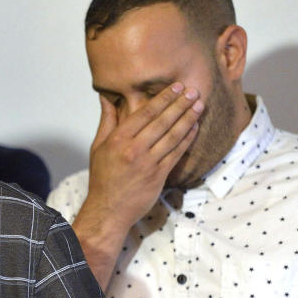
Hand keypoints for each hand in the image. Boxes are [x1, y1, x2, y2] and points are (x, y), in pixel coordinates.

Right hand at [71, 84, 201, 286]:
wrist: (108, 210)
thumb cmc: (102, 178)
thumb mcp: (98, 146)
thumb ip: (106, 120)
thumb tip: (106, 97)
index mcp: (118, 139)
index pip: (146, 113)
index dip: (163, 98)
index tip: (177, 87)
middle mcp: (134, 149)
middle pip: (162, 121)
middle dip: (180, 104)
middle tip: (194, 91)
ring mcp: (148, 163)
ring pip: (173, 136)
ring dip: (188, 119)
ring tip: (199, 105)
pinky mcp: (159, 175)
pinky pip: (176, 153)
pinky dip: (187, 139)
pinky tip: (195, 128)